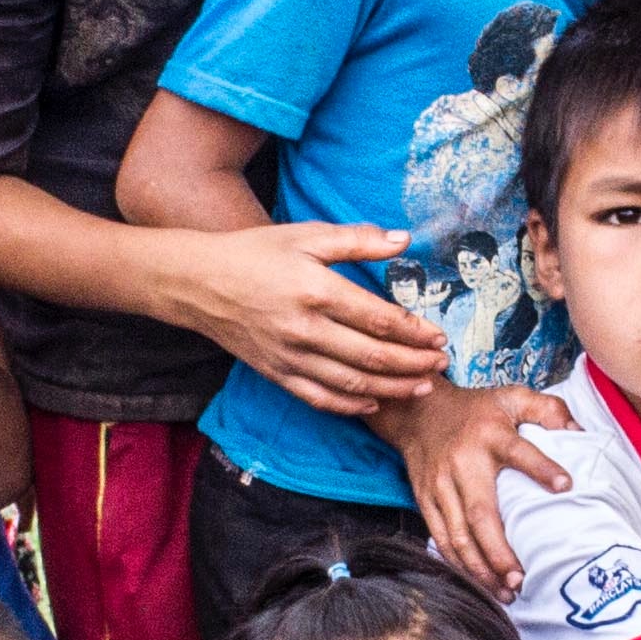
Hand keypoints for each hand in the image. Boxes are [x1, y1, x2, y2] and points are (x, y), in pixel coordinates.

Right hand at [184, 223, 446, 415]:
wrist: (199, 283)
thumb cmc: (256, 252)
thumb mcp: (306, 235)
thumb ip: (358, 239)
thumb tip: (404, 239)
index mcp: (316, 290)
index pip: (379, 320)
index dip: (415, 332)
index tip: (439, 336)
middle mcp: (305, 329)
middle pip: (373, 356)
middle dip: (414, 364)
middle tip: (441, 364)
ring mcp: (290, 357)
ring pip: (353, 383)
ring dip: (393, 388)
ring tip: (422, 387)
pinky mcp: (277, 374)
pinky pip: (320, 398)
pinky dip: (351, 404)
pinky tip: (375, 402)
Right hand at [382, 382, 570, 592]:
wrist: (418, 411)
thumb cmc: (476, 410)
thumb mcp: (511, 396)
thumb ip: (547, 408)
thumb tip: (579, 431)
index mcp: (490, 435)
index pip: (519, 452)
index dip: (542, 469)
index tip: (567, 486)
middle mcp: (463, 463)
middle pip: (481, 513)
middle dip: (500, 551)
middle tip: (521, 578)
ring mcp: (440, 485)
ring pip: (458, 535)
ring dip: (480, 567)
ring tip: (505, 591)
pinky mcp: (425, 499)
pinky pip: (441, 537)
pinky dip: (458, 563)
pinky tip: (479, 581)